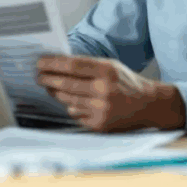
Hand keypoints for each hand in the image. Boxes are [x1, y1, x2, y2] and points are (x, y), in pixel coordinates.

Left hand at [37, 55, 185, 131]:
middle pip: (66, 84)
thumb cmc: (126, 82)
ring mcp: (101, 109)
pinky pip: (76, 113)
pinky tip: (71, 101)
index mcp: (107, 71)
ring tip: (50, 87)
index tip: (39, 63)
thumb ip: (88, 65)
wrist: (148, 105)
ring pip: (67, 100)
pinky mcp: (100, 124)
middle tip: (38, 76)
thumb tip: (57, 64)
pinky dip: (71, 106)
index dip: (52, 64)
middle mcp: (104, 90)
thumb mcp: (111, 66)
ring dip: (55, 93)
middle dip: (48, 79)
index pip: (72, 65)